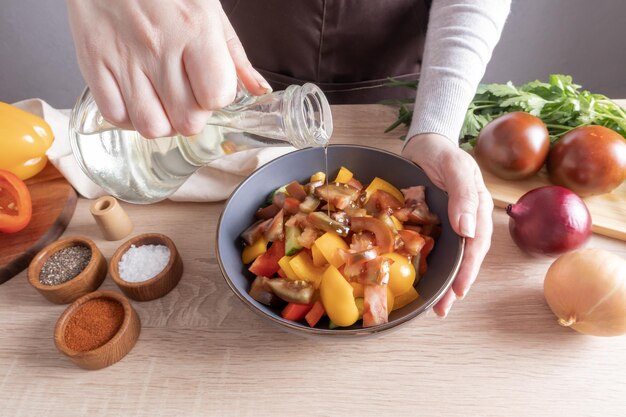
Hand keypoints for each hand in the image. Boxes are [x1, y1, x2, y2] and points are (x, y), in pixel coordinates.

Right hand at [67, 0, 269, 137]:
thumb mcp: (209, 12)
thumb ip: (235, 56)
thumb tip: (259, 90)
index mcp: (195, 31)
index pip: (216, 96)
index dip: (217, 99)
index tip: (211, 87)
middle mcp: (159, 47)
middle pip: (187, 121)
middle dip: (192, 116)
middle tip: (187, 97)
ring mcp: (124, 58)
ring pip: (151, 127)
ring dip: (162, 122)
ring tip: (162, 101)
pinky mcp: (93, 64)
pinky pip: (117, 116)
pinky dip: (130, 117)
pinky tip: (137, 99)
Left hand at [402, 133, 493, 316]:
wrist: (425, 144)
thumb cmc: (443, 152)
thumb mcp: (456, 166)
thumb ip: (463, 195)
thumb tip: (468, 230)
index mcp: (478, 209)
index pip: (477, 244)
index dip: (468, 269)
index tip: (459, 289)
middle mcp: (466, 220)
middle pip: (465, 258)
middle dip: (456, 285)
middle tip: (443, 309)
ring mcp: (450, 224)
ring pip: (450, 257)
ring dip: (444, 282)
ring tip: (435, 306)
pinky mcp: (433, 224)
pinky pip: (433, 248)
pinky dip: (429, 265)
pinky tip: (422, 280)